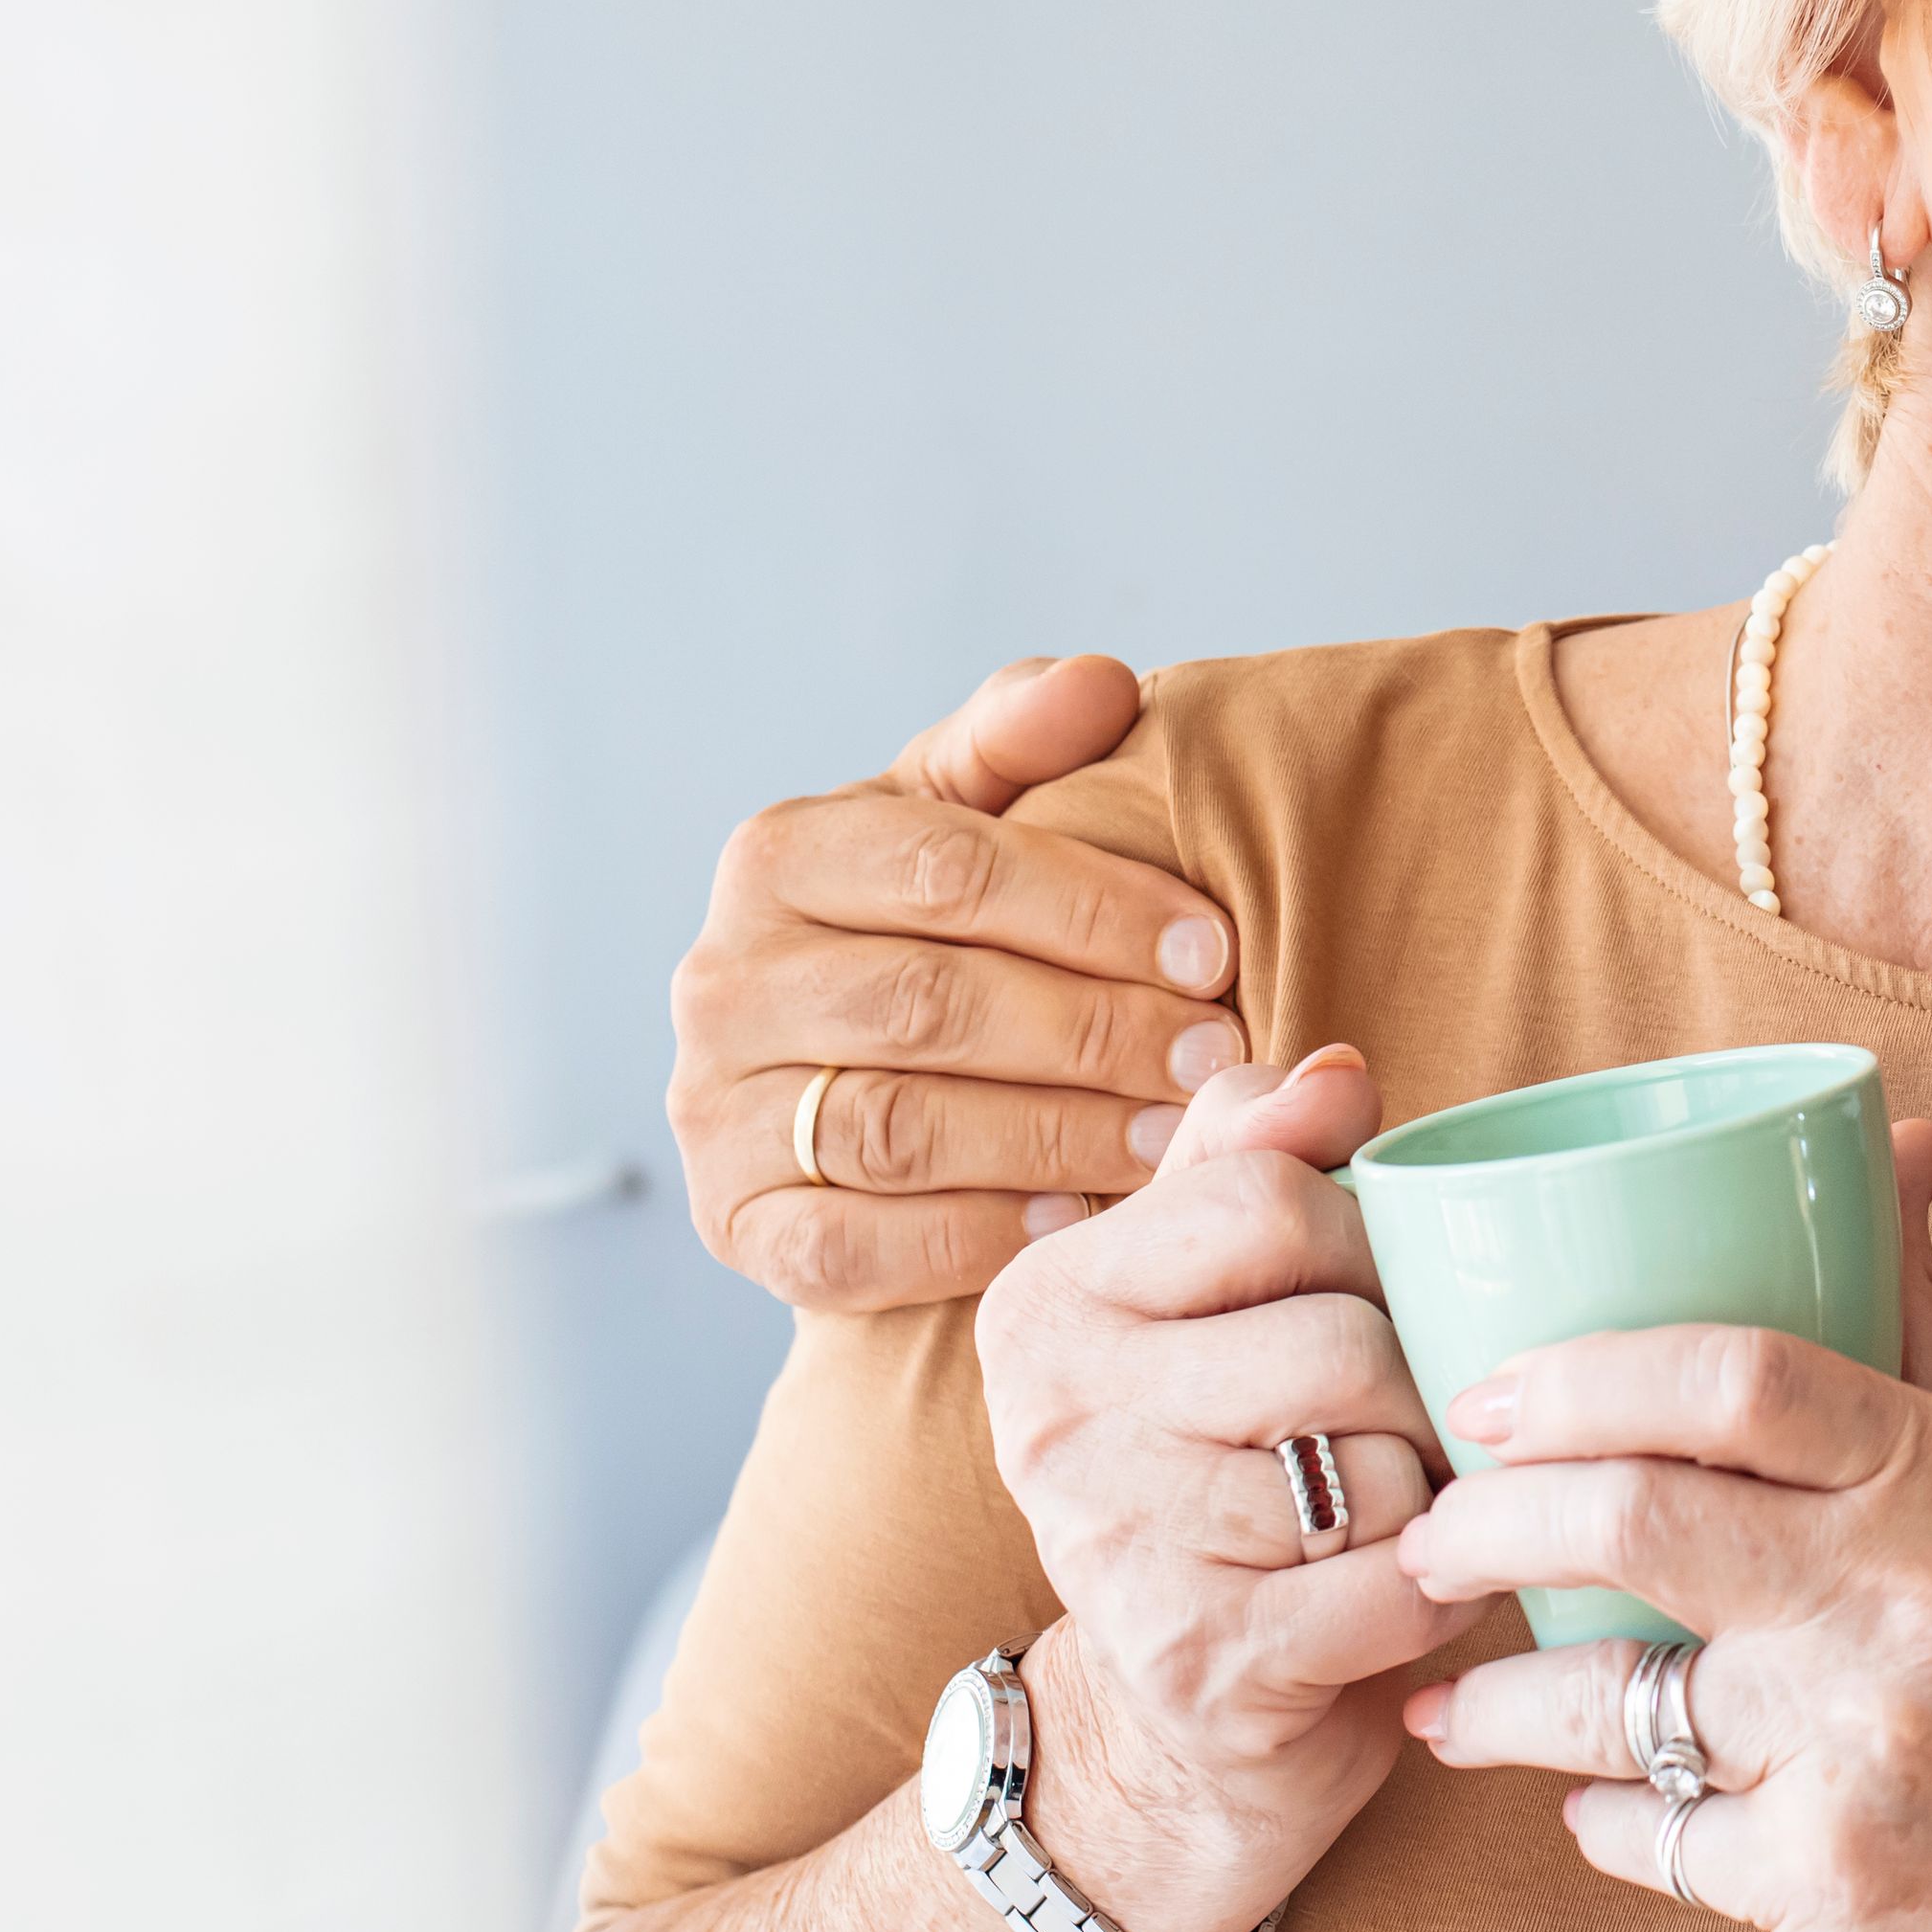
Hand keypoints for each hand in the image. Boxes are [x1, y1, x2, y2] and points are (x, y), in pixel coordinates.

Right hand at [673, 656, 1246, 1316]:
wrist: (833, 1075)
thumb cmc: (926, 926)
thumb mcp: (962, 817)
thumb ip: (1019, 741)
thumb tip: (1101, 686)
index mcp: (778, 856)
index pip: (947, 868)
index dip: (1093, 908)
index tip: (1212, 948)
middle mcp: (723, 980)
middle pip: (928, 1003)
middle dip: (1093, 1030)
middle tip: (1217, 1056)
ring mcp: (714, 1111)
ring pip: (898, 1128)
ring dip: (1056, 1137)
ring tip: (1174, 1136)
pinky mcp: (736, 1226)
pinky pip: (854, 1246)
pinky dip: (974, 1236)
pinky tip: (1075, 1221)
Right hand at [966, 1049, 1476, 1931]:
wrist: (1176, 1725)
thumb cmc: (1229, 1471)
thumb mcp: (1218, 1299)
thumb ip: (1256, 1161)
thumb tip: (1334, 1071)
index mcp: (1049, 1299)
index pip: (1265, 1197)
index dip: (1368, 1242)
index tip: (1375, 1293)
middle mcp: (1048, 1416)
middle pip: (1337, 1340)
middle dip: (1416, 1382)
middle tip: (1414, 1420)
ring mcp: (1109, 1546)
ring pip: (1375, 1466)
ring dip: (1428, 1494)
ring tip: (1401, 1507)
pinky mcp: (1194, 1662)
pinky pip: (1389, 1587)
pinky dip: (1431, 1592)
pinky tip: (1402, 1593)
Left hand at [1394, 1128, 1931, 1931]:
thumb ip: (1920, 1321)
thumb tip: (1897, 1138)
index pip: (1738, 1375)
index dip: (1585, 1372)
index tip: (1488, 1393)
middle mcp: (1903, 1605)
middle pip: (1633, 1518)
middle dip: (1487, 1522)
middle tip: (1432, 1534)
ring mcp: (1857, 1752)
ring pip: (1601, 1702)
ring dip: (1494, 1703)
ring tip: (1452, 1696)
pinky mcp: (1821, 1890)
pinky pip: (1641, 1833)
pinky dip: (1598, 1819)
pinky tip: (1584, 1803)